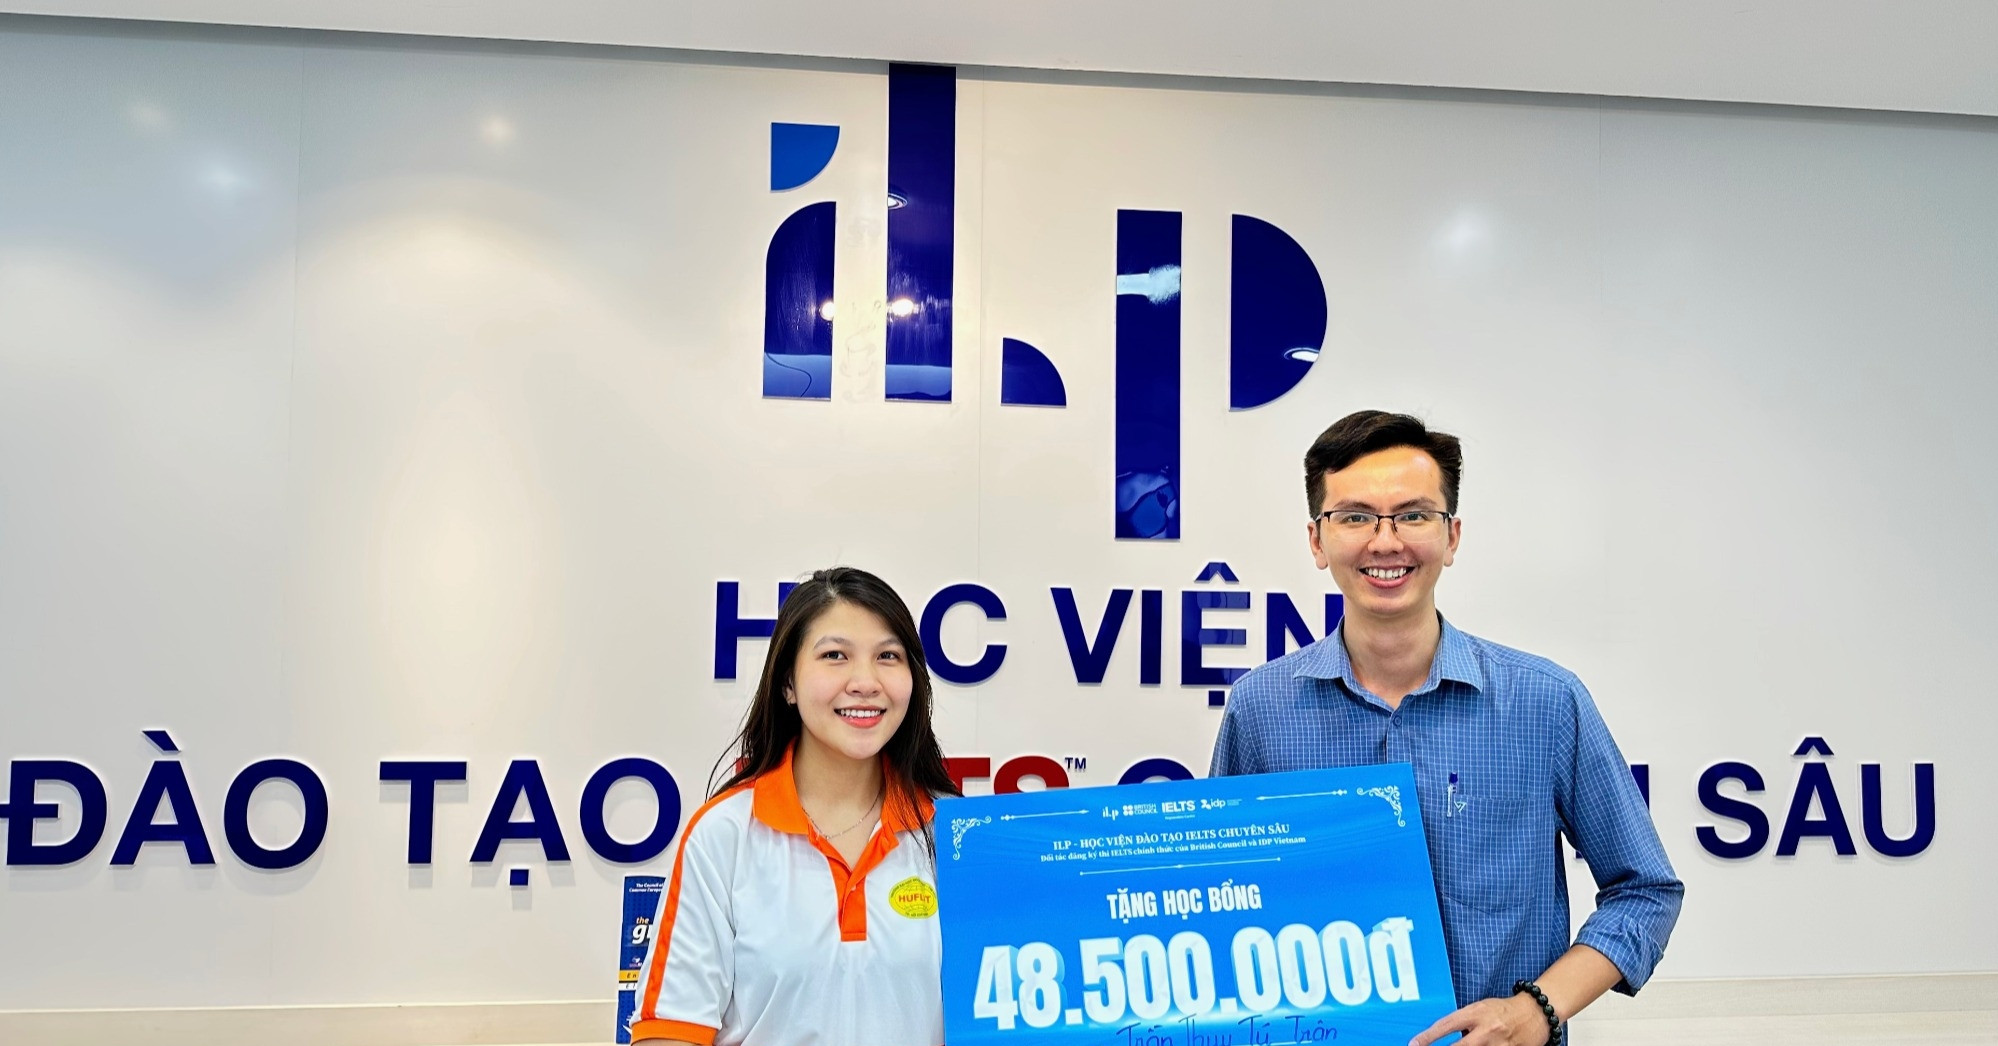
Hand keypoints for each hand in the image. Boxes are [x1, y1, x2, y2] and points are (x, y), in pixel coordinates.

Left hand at [1409, 992, 1552, 1045]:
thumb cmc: (1503, 1010)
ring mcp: (1499, 1045)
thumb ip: (1463, 1021)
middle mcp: (1486, 1030)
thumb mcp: (1479, 1008)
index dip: (1428, 1037)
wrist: (1535, 1013)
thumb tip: (1442, 1036)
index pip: (1446, 1025)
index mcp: (1476, 1013)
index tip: (1414, 1044)